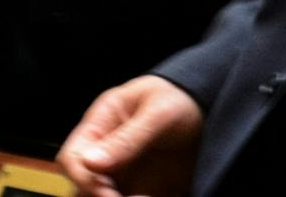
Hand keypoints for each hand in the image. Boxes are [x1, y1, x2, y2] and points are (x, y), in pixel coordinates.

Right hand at [58, 76, 203, 196]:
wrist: (212, 108)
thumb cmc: (181, 99)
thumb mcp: (158, 113)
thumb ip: (127, 138)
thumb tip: (89, 162)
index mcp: (102, 124)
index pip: (73, 157)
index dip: (84, 178)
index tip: (108, 192)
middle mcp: (106, 152)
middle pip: (83, 184)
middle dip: (100, 196)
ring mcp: (123, 172)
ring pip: (102, 196)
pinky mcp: (143, 188)